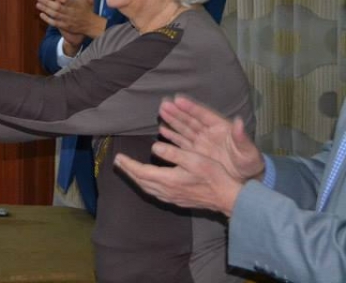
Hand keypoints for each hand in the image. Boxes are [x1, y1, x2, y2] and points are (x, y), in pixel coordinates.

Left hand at [36, 0, 104, 40]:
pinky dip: (47, 19)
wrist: (90, 24)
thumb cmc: (86, 9)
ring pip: (55, 15)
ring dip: (45, 10)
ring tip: (38, 4)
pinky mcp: (65, 26)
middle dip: (47, 2)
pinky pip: (54, 23)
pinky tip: (41, 14)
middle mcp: (70, 12)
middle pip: (57, 7)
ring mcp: (67, 20)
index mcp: (75, 4)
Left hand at [114, 145, 242, 216]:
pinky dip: (146, 184)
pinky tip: (147, 181)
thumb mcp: (194, 159)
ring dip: (136, 178)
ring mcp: (172, 198)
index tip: (118, 157)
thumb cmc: (214, 176)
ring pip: (147, 188)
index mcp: (168, 179)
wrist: (228, 198)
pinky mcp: (178, 200)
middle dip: (128, 171)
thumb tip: (154, 147)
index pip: (141, 172)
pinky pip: (155, 192)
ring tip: (128, 170)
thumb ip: (173, 153)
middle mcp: (167, 191)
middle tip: (119, 162)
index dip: (128, 164)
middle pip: (141, 181)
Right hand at [157, 95, 263, 181]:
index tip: (178, 99)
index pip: (203, 115)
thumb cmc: (249, 163)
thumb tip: (239, 122)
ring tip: (161, 111)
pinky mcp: (196, 153)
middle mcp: (209, 132)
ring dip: (173, 120)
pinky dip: (172, 136)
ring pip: (184, 128)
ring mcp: (201, 142)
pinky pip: (182, 142)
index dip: (191, 107)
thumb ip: (242, 138)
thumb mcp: (248, 151)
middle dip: (177, 111)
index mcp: (221, 128)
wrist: (246, 179)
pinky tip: (163, 129)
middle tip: (164, 103)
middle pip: (190, 119)